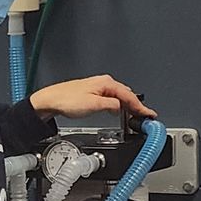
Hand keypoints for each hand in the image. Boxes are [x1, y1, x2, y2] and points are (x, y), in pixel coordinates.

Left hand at [29, 74, 151, 121]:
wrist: (50, 101)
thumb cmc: (67, 100)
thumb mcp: (94, 105)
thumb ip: (111, 106)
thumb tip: (121, 108)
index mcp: (106, 83)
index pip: (129, 95)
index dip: (140, 107)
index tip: (149, 114)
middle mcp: (104, 82)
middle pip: (126, 95)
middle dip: (136, 106)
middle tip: (145, 117)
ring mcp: (98, 87)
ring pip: (119, 97)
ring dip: (127, 106)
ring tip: (135, 116)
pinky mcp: (93, 93)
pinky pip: (112, 99)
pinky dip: (118, 106)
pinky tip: (119, 111)